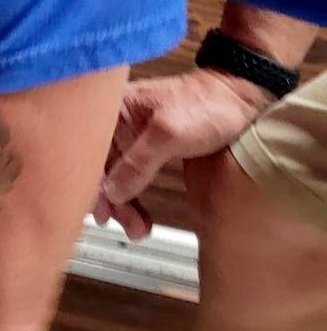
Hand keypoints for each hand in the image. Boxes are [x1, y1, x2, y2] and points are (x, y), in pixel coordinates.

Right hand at [93, 66, 273, 239]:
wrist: (241, 100)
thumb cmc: (207, 105)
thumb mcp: (169, 134)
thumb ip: (138, 162)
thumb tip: (111, 192)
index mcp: (113, 107)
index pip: (88, 150)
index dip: (91, 181)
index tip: (100, 211)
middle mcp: (115, 120)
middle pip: (99, 165)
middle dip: (110, 199)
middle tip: (126, 226)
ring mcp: (131, 135)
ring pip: (114, 174)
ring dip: (122, 204)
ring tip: (137, 229)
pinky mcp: (146, 147)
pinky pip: (130, 175)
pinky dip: (133, 196)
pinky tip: (140, 215)